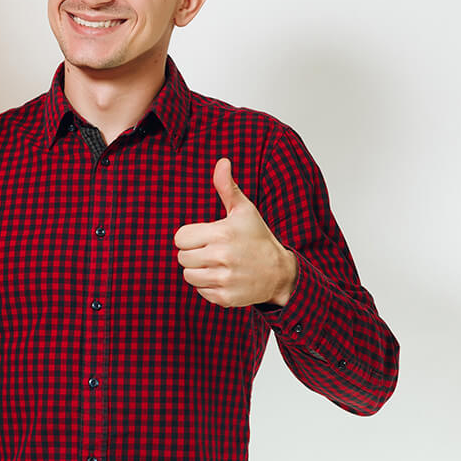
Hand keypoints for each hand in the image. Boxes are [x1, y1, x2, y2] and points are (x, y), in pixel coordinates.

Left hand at [173, 158, 297, 307]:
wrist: (280, 272)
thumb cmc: (257, 237)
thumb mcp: (244, 210)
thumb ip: (227, 187)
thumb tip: (222, 162)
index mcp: (222, 233)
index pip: (180, 238)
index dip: (189, 237)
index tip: (204, 236)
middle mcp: (222, 257)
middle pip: (182, 257)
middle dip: (193, 253)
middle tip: (212, 250)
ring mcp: (225, 279)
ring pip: (188, 276)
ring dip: (198, 270)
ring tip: (217, 264)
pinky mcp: (226, 298)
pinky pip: (200, 291)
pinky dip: (208, 286)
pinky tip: (223, 277)